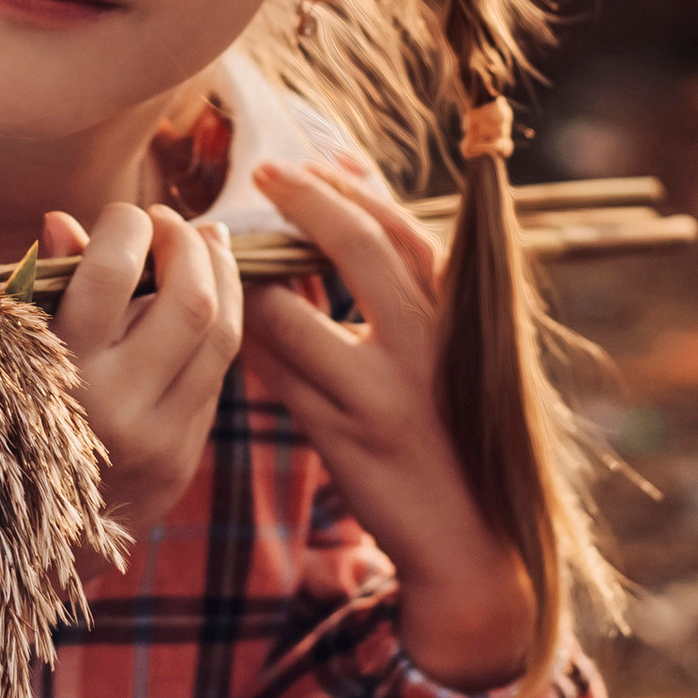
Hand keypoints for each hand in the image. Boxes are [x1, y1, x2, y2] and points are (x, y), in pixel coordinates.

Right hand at [42, 201, 242, 559]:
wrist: (19, 552)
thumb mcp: (5, 354)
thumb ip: (38, 288)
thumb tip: (66, 221)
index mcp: (55, 372)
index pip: (110, 272)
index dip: (125, 225)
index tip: (123, 216)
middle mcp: (113, 409)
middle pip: (190, 302)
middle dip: (189, 244)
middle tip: (173, 222)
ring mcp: (157, 441)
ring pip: (224, 338)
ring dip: (223, 277)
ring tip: (207, 243)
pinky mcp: (182, 462)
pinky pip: (216, 379)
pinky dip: (217, 330)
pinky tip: (206, 303)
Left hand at [244, 153, 537, 692]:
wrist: (470, 534)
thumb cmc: (453, 433)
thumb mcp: (448, 356)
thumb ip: (405, 297)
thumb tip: (339, 225)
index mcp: (457, 318)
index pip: (404, 230)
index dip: (351, 189)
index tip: (307, 163)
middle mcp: (429, 345)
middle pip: (359, 248)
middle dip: (305, 201)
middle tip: (261, 173)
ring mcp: (386, 391)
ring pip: (296, 314)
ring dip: (253, 277)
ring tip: (227, 251)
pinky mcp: (346, 434)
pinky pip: (279, 374)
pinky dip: (250, 340)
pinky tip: (229, 321)